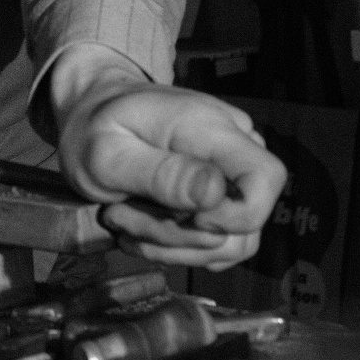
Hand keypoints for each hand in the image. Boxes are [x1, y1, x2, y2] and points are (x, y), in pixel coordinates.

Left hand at [50, 46, 286, 268]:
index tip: (186, 219)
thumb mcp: (107, 154)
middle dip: (179, 236)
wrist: (92, 112)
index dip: (239, 215)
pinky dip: (177, 247)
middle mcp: (232, 147)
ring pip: (230, 242)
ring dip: (173, 246)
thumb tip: (215, 195)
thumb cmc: (94, 128)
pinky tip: (138, 229)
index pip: (267, 177)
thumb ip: (159, 174)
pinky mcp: (220, 196)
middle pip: (245, 222)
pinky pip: (216, 243)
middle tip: (118, 216)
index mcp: (210, 126)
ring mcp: (229, 173)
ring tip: (122, 221)